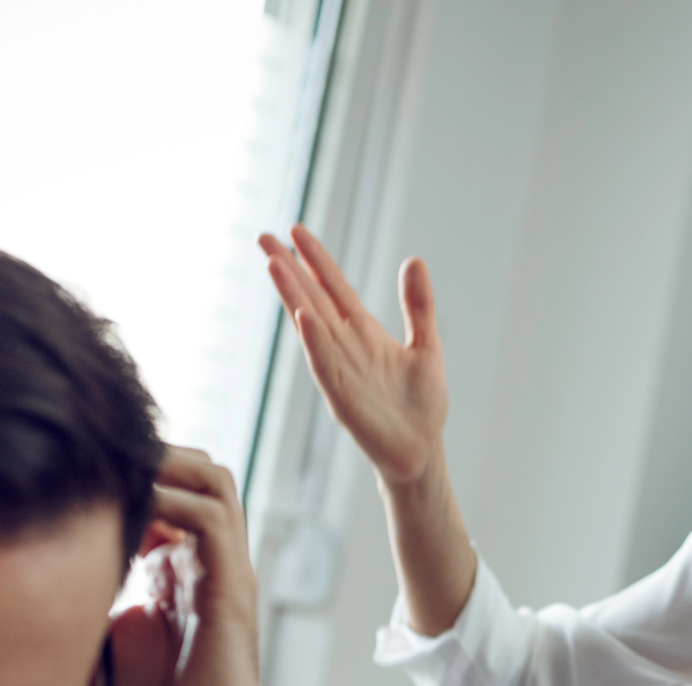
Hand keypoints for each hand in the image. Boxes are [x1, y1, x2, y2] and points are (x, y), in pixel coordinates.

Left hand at [94, 447, 270, 685]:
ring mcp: (223, 574)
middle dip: (151, 455)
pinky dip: (174, 499)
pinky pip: (213, 518)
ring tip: (120, 474)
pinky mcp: (233, 590)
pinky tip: (130, 510)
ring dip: (167, 465)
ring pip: (213, 480)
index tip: (75, 478)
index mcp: (175, 574)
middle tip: (99, 466)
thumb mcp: (90, 649)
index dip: (127, 473)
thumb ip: (73, 605)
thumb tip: (21, 571)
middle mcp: (204, 565)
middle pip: (196, 472)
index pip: (166, 491)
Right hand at [258, 224, 447, 488]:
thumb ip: (418, 305)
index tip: (296, 230)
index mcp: (364, 332)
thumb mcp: (428, 345)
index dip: (316, 259)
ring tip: (274, 264)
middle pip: (311, 297)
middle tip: (263, 237)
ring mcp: (339, 369)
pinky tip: (303, 317)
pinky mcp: (341, 396)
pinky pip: (324, 364)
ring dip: (292, 295)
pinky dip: (314, 341)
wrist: (421, 450)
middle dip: (288, 268)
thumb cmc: (422, 404)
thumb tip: (414, 259)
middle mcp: (345, 346)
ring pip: (310, 325)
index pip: (333, 287)